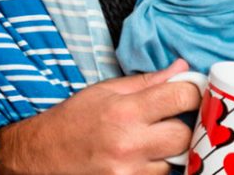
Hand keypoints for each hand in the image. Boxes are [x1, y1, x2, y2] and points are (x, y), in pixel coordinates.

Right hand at [0, 59, 199, 174]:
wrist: (41, 155)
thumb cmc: (72, 119)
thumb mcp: (105, 90)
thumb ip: (147, 82)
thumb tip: (181, 68)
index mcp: (125, 111)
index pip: (180, 98)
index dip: (192, 92)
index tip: (191, 91)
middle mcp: (129, 143)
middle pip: (184, 135)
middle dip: (185, 124)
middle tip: (174, 117)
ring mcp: (129, 171)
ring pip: (175, 161)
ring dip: (171, 149)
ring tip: (154, 138)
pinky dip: (158, 166)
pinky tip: (145, 155)